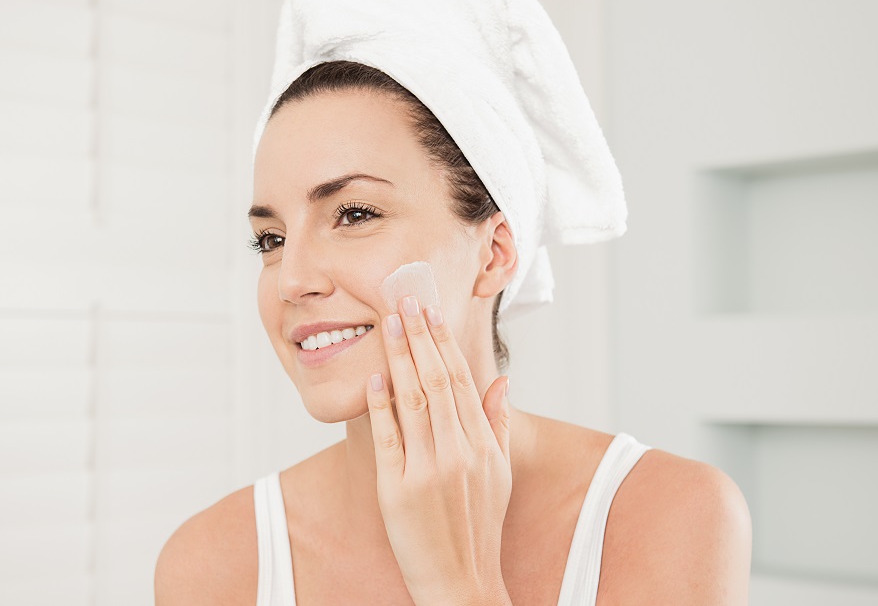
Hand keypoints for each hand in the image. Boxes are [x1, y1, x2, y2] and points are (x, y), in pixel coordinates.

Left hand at [366, 295, 512, 605]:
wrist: (462, 581)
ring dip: (399, 358)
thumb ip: (500, 423)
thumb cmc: (480, 524)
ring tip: (388, 324)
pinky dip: (380, 406)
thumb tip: (502, 380)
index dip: (443, 342)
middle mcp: (458, 453)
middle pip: (435, 381)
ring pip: (412, 401)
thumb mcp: (501, 473)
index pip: (460, 380)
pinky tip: (374, 378)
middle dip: (419, 337)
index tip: (431, 311)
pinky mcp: (397, 490)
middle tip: (403, 300)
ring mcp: (427, 471)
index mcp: (483, 445)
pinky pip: (387, 439)